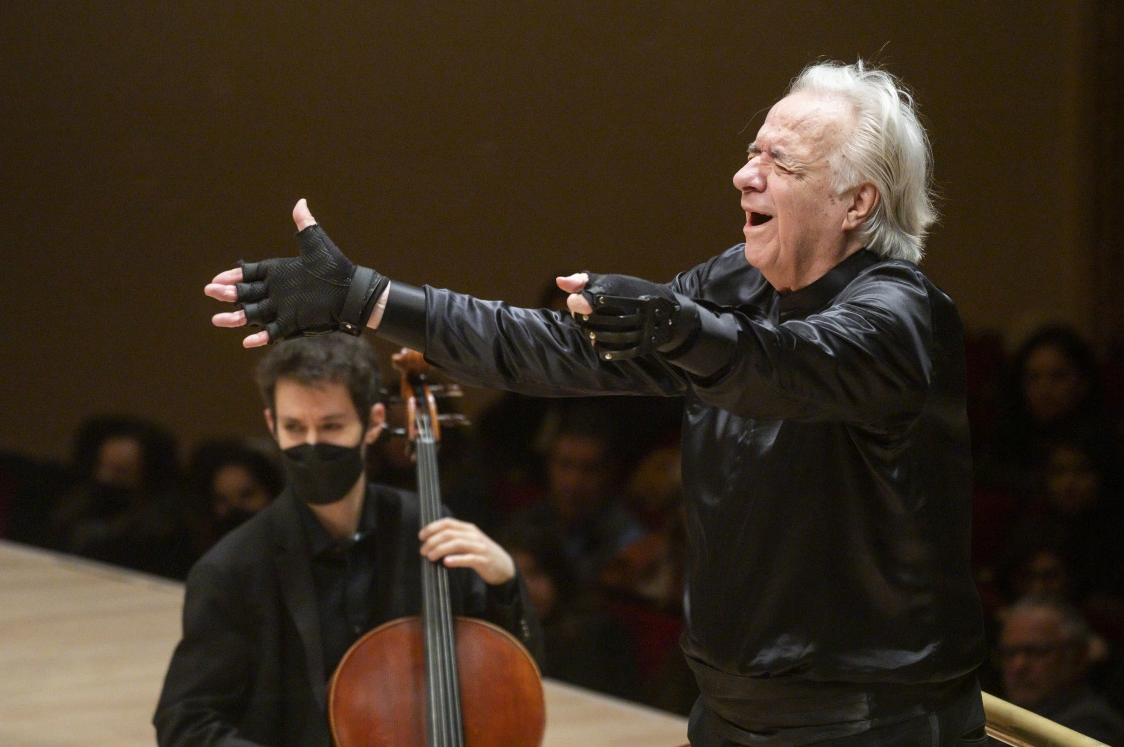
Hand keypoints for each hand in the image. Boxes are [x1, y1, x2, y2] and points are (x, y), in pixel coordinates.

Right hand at [205, 200, 386, 345]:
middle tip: (210, 292)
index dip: (232, 277)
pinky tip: (246, 342)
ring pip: (252, 315)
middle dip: (227, 294)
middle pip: (245, 295)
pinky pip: (272, 334)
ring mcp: (282, 310)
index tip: (217, 278)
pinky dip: (260, 338)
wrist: (352, 292)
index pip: (249, 275)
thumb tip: (300, 203)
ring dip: (234, 318)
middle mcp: (275, 292)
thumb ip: (305, 226)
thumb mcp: (317, 245)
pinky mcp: (292, 325)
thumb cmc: (335, 268)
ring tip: (216, 320)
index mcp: (277, 274)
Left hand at [419, 517, 515, 585]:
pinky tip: (446, 562)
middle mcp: (473, 535)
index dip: (432, 528)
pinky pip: (468, 558)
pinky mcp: (483, 560)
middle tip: (423, 551)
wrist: (504, 566)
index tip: (421, 536)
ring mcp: (479, 547)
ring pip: (457, 544)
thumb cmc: (481, 553)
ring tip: (430, 557)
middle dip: (433, 541)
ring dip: (441, 549)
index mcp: (468, 529)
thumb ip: (454, 538)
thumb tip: (430, 542)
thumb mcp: (470, 541)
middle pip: (450, 533)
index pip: (448, 523)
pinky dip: (456, 560)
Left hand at [557, 271, 695, 359]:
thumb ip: (583, 280)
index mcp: (619, 291)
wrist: (667, 309)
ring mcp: (637, 328)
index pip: (588, 300)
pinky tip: (599, 346)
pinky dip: (605, 350)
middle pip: (593, 321)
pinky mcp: (643, 343)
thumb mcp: (609, 281)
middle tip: (584, 319)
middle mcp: (630, 309)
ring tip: (590, 331)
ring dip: (592, 335)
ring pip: (604, 336)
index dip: (577, 303)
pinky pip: (619, 351)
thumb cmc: (632, 291)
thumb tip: (559, 282)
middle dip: (583, 321)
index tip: (577, 303)